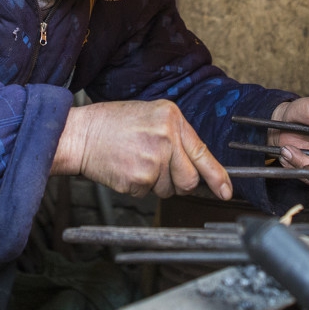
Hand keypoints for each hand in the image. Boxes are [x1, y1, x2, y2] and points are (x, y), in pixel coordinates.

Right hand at [51, 100, 232, 200]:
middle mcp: (167, 137)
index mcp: (172, 118)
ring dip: (155, 183)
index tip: (227, 191)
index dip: (218, 176)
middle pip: (189, 179)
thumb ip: (175, 136)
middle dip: (179, 183)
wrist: (81, 134)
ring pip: (168, 189)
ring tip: (135, 161)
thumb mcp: (150, 116)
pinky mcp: (139, 178)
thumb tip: (195, 165)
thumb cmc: (112, 124)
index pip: (203, 152)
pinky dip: (138, 186)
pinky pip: (148, 193)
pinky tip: (126, 168)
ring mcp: (154, 159)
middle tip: (159, 171)